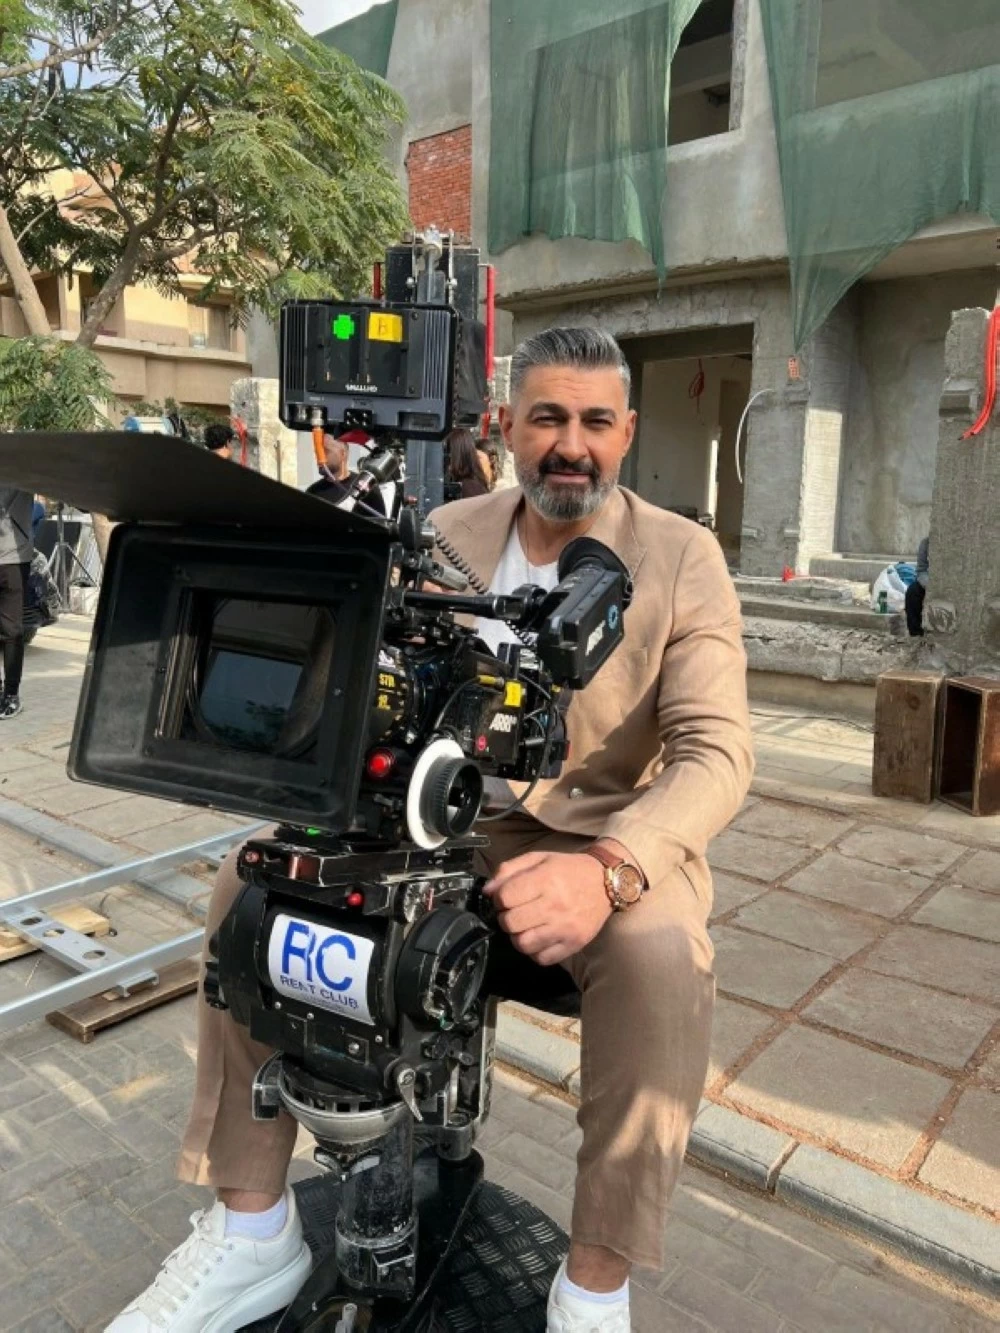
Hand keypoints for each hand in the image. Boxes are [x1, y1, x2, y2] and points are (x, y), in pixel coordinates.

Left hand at [483, 849, 610, 965]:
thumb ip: (509, 870)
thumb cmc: (569, 870)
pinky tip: (539, 937)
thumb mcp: (539, 858)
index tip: (506, 897)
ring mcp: (565, 928)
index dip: (499, 898)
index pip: (506, 897)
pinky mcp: (574, 944)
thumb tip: (488, 890)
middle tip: (515, 912)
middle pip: (510, 922)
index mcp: (546, 879)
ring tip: (525, 926)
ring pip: (523, 944)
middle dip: (506, 917)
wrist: (605, 883)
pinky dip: (535, 951)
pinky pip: (542, 958)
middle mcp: (555, 905)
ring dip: (518, 936)